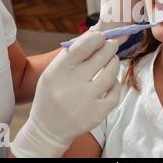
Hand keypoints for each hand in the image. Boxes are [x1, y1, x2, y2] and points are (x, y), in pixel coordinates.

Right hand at [10, 32, 120, 157]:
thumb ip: (73, 53)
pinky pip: (114, 92)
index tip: (101, 36)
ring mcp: (85, 101)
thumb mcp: (53, 72)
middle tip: (112, 45)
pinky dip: (115, 84)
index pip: (81, 47)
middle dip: (110, 47)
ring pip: (110, 73)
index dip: (96, 38)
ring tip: (112, 60)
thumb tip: (95, 32)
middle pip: (100, 58)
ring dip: (114, 63)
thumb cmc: (52, 95)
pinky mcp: (96, 114)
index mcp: (57, 72)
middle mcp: (70, 86)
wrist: (47, 130)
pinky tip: (110, 81)